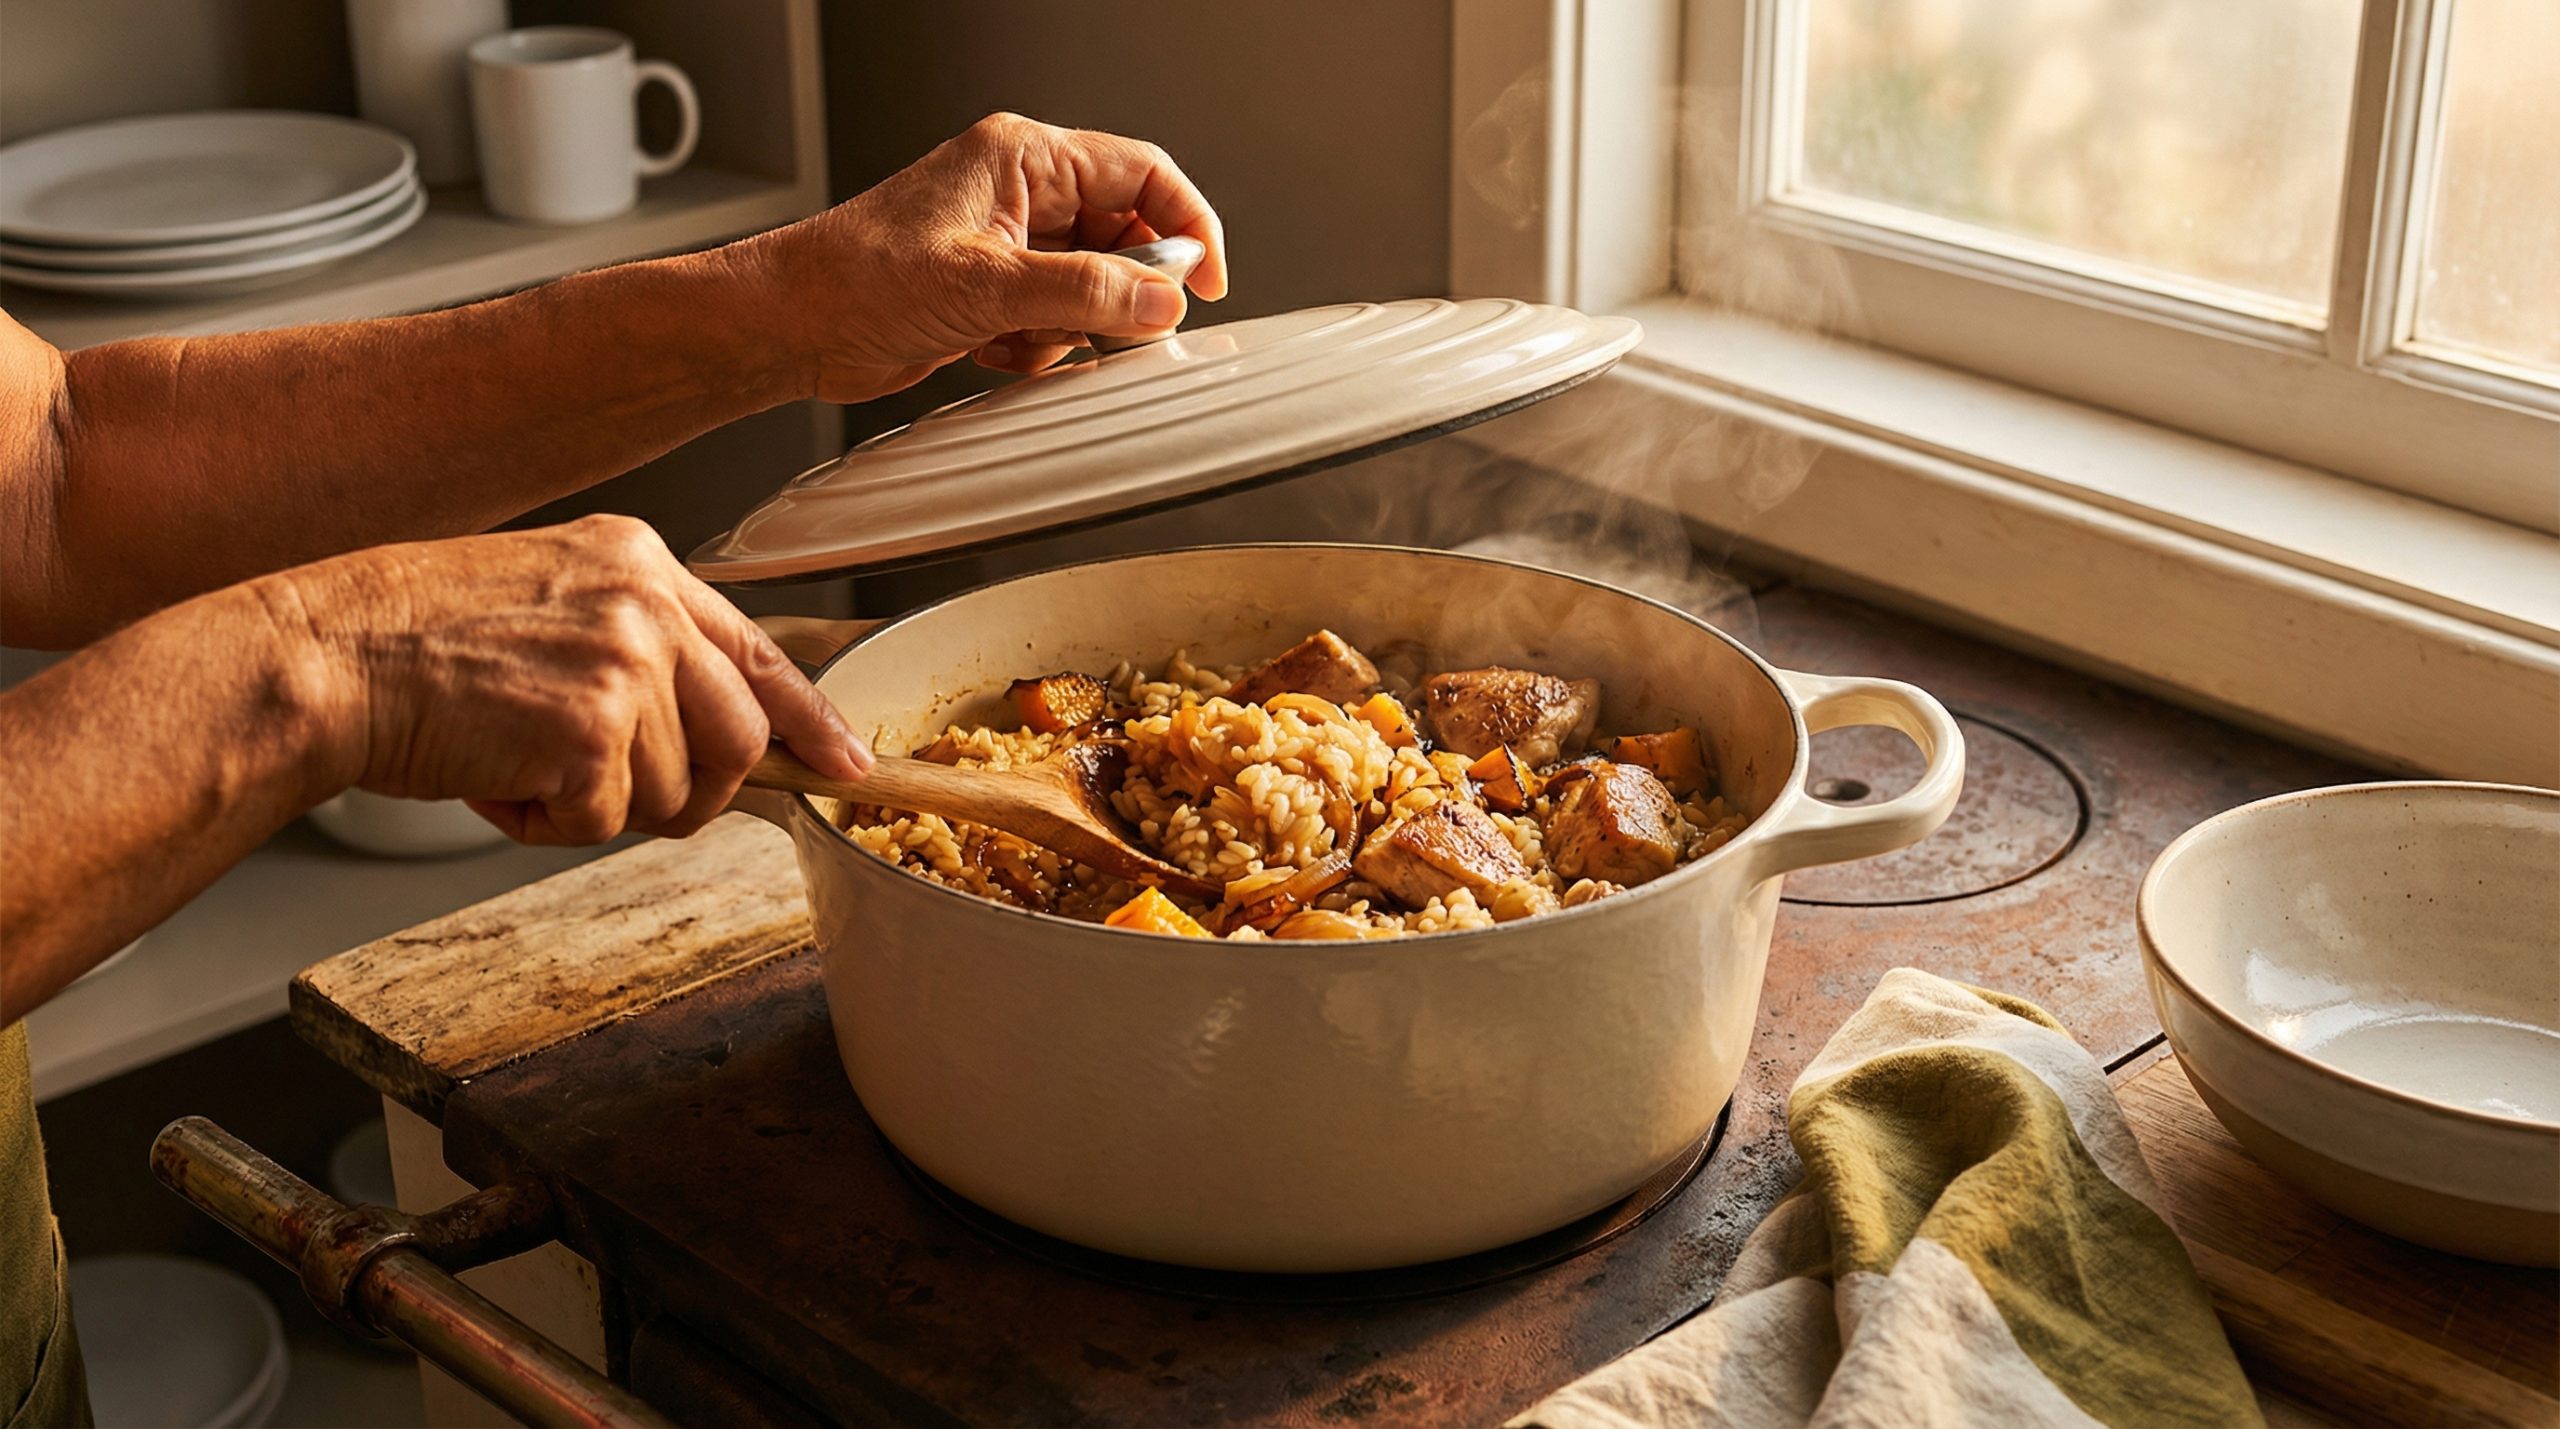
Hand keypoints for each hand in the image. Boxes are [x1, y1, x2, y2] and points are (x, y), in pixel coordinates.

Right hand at [290, 515, 868, 843]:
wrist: (324, 654)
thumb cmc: (411, 641)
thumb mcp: (549, 607)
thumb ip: (635, 651)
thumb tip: (708, 735)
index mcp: (641, 562)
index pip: (761, 653)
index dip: (812, 721)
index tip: (847, 763)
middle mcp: (649, 602)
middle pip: (741, 740)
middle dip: (691, 792)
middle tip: (608, 792)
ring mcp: (627, 662)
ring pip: (672, 793)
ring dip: (593, 805)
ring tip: (515, 756)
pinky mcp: (593, 728)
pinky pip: (606, 821)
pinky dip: (545, 822)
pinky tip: (491, 772)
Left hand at [733, 112, 1229, 403]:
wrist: (792, 326)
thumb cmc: (856, 279)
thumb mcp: (985, 286)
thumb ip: (1084, 292)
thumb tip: (1161, 301)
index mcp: (1023, 157)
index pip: (1143, 175)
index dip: (1187, 228)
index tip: (1207, 286)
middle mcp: (1021, 191)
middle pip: (1124, 237)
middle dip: (1121, 294)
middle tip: (1112, 334)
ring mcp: (1009, 241)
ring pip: (1094, 285)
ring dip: (1075, 327)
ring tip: (1026, 340)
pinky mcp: (994, 289)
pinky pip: (1058, 318)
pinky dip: (1042, 346)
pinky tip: (995, 351)